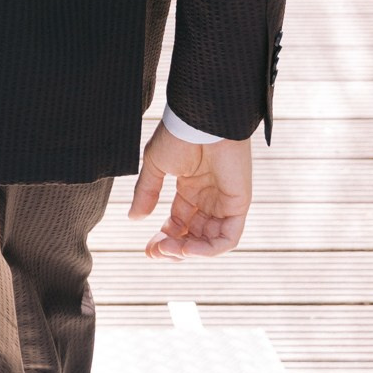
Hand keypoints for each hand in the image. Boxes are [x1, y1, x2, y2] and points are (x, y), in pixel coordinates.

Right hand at [127, 121, 251, 258]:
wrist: (200, 120)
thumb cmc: (178, 135)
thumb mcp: (155, 166)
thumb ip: (147, 192)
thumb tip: (133, 217)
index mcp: (190, 188)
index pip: (180, 223)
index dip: (165, 238)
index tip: (148, 248)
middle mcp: (208, 198)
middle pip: (194, 235)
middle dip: (174, 248)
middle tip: (156, 252)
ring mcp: (224, 202)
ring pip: (210, 242)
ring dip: (188, 252)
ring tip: (168, 249)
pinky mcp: (238, 204)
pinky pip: (228, 237)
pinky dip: (208, 249)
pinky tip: (187, 248)